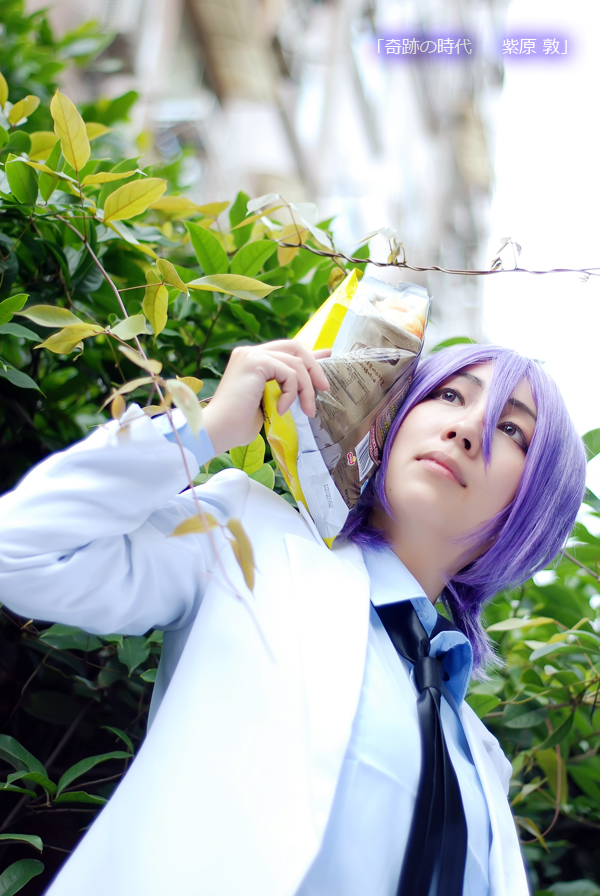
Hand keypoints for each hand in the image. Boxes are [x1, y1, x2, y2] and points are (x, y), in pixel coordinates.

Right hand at [201, 340, 330, 454]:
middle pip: (294, 348)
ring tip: (307, 410)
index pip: (287, 349)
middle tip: (324, 389)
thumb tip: (311, 383)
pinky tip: (281, 409)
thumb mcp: (270, 401)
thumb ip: (286, 387)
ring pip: (295, 362)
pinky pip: (289, 373)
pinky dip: (292, 393)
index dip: (310, 354)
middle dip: (314, 368)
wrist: (219, 430)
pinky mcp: (255, 362)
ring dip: (306, 389)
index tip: (329, 355)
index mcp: (252, 359)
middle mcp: (250, 352)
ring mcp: (251, 355)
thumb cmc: (239, 424)